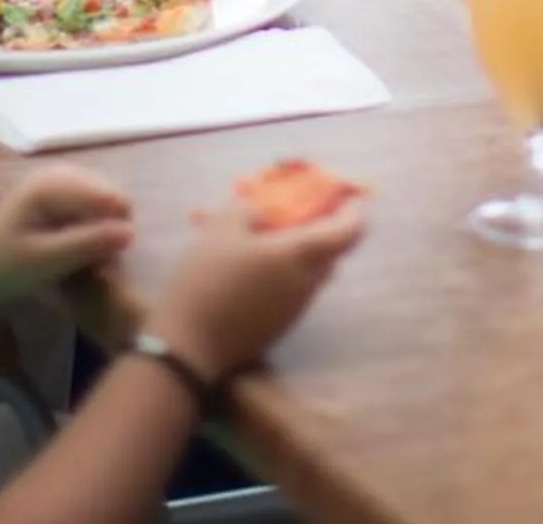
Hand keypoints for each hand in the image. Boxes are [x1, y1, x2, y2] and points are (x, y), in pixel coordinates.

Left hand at [0, 166, 134, 312]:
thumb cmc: (2, 269)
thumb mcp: (45, 261)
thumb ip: (87, 244)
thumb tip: (133, 233)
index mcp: (52, 184)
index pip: (112, 199)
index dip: (118, 232)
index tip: (107, 265)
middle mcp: (59, 173)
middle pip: (111, 197)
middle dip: (112, 229)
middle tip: (99, 266)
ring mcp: (58, 183)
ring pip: (104, 204)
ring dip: (104, 232)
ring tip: (89, 261)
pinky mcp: (57, 197)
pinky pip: (92, 209)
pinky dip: (93, 230)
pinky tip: (80, 251)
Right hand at [145, 199, 365, 382]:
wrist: (189, 345)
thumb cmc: (208, 278)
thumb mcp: (221, 227)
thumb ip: (248, 207)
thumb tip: (261, 207)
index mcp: (301, 255)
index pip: (350, 231)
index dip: (354, 210)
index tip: (348, 196)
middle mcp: (307, 283)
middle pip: (330, 250)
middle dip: (317, 226)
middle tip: (292, 210)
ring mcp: (294, 309)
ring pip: (307, 270)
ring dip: (292, 249)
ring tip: (254, 231)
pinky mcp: (277, 325)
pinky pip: (288, 288)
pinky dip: (277, 270)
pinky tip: (242, 262)